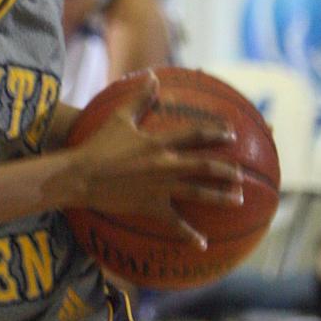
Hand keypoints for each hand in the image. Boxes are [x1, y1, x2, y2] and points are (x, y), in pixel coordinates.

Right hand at [71, 71, 244, 248]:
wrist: (80, 175)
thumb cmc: (97, 145)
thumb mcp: (119, 118)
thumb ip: (139, 98)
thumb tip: (152, 77)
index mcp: (159, 142)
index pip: (195, 135)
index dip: (216, 132)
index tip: (231, 133)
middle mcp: (165, 165)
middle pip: (204, 166)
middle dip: (226, 168)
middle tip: (240, 171)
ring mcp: (160, 187)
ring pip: (198, 192)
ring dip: (221, 196)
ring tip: (238, 199)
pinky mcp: (150, 206)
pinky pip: (174, 223)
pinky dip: (189, 234)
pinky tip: (203, 243)